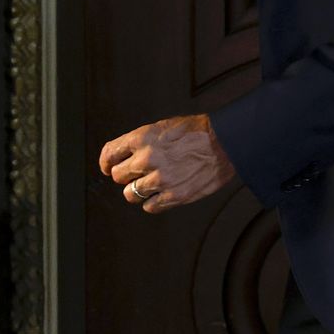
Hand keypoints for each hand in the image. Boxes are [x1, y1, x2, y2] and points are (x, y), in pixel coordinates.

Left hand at [98, 114, 236, 213]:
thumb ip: (141, 142)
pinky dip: (154, 202)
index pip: (109, 154)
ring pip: (130, 194)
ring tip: (154, 183)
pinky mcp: (173, 196)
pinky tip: (164, 192)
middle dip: (127, 175)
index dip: (106, 163)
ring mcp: (160, 179)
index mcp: (142, 138)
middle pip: (118, 176)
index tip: (108, 168)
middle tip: (141, 172)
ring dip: (139, 190)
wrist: (227, 142)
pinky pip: (149, 206)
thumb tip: (121, 158)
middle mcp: (147, 158)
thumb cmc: (198, 132)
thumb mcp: (164, 127)